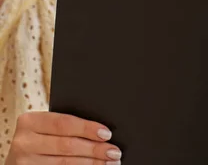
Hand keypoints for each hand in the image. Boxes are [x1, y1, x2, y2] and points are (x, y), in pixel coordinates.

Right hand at [6, 111, 121, 163]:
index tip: (107, 133)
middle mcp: (24, 142)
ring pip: (65, 163)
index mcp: (30, 121)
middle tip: (114, 151)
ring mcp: (25, 162)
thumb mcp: (46, 128)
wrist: (18, 158)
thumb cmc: (40, 138)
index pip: (64, 123)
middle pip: (67, 145)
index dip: (87, 128)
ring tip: (110, 162)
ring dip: (92, 164)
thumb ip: (66, 126)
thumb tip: (102, 131)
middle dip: (95, 149)